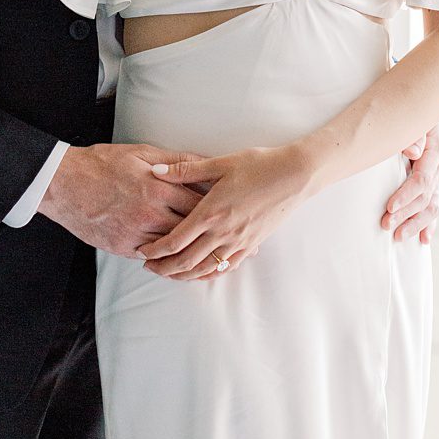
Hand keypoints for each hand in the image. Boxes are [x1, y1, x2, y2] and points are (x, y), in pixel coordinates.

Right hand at [37, 142, 206, 257]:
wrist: (64, 183)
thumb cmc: (104, 163)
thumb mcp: (144, 153)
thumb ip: (178, 161)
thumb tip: (207, 163)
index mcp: (159, 189)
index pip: (200, 203)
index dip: (216, 207)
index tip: (227, 208)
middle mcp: (150, 214)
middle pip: (191, 228)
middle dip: (207, 228)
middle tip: (223, 230)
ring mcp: (135, 233)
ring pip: (173, 246)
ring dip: (189, 245)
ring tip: (207, 244)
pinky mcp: (121, 247)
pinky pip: (151, 256)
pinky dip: (166, 255)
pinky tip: (177, 253)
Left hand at [139, 143, 317, 280]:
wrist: (296, 174)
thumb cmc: (260, 165)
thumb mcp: (221, 163)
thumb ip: (186, 170)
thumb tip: (156, 172)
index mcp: (210, 212)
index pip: (174, 241)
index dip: (154, 250)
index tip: (142, 251)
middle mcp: (222, 232)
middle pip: (184, 261)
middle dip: (163, 268)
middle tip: (149, 266)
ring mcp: (238, 242)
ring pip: (204, 269)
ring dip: (182, 274)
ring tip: (170, 271)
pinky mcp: (251, 244)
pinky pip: (226, 267)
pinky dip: (209, 273)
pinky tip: (202, 270)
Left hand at [381, 125, 438, 243]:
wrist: (419, 110)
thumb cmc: (410, 115)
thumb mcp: (413, 120)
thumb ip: (413, 134)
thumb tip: (412, 151)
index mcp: (435, 151)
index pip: (423, 180)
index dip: (406, 195)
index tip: (389, 207)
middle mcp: (438, 167)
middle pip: (425, 197)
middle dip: (406, 214)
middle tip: (386, 225)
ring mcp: (437, 178)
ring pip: (431, 206)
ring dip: (415, 224)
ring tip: (398, 237)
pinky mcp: (432, 185)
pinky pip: (434, 207)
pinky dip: (429, 224)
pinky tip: (424, 239)